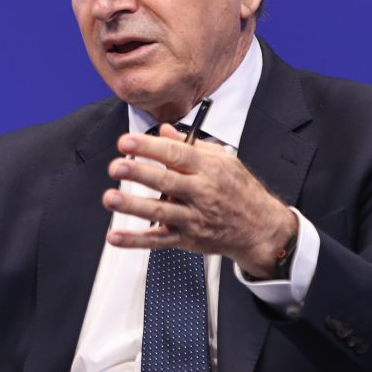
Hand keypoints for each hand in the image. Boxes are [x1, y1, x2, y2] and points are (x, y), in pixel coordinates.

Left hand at [103, 124, 297, 277]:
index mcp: (208, 169)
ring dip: (133, 205)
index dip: (149, 147)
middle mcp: (201, 192)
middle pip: (166, 181)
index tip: (127, 142)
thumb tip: (164, 131)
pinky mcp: (187, 239)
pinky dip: (136, 240)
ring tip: (111, 198)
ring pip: (160, 211)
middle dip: (139, 173)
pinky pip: (158, 240)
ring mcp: (193, 217)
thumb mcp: (223, 160)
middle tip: (117, 167)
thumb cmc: (240, 191)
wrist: (260, 228)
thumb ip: (190, 146)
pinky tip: (116, 236)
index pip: (176, 154)